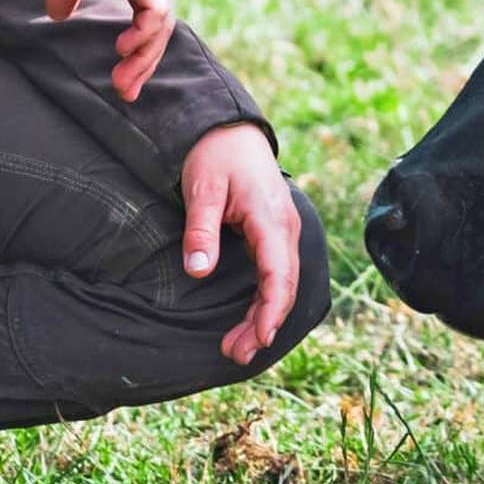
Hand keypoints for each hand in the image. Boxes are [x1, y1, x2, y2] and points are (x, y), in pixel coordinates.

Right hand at [38, 0, 173, 100]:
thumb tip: (60, 17)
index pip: (149, 12)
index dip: (139, 46)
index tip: (120, 77)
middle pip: (159, 22)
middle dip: (144, 61)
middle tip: (125, 91)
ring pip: (160, 20)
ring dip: (144, 55)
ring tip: (123, 79)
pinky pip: (155, 7)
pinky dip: (145, 32)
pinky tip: (126, 49)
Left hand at [180, 122, 300, 365]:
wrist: (229, 129)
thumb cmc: (215, 155)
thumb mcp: (202, 189)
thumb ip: (201, 230)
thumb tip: (198, 270)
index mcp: (271, 218)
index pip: (278, 273)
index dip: (271, 310)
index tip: (260, 339)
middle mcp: (285, 227)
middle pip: (283, 286)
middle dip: (264, 324)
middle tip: (236, 354)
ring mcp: (283, 231)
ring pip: (282, 283)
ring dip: (264, 316)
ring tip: (238, 346)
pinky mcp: (274, 234)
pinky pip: (276, 273)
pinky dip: (265, 300)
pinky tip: (251, 320)